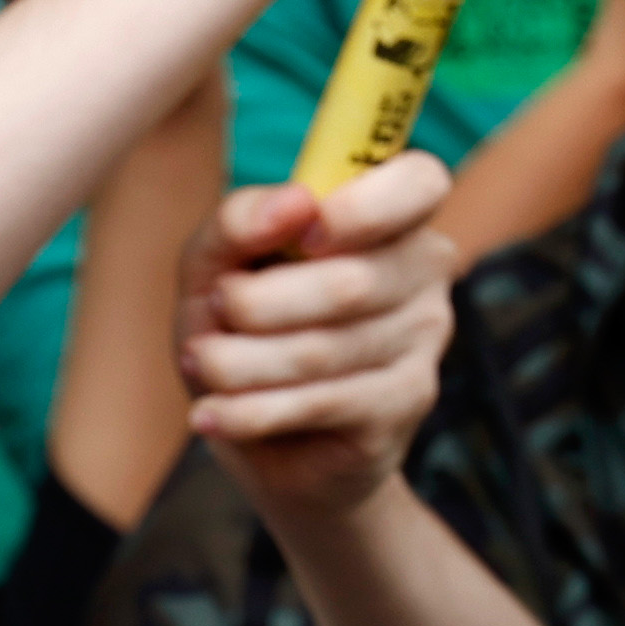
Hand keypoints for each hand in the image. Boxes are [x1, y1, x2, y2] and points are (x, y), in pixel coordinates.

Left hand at [178, 150, 459, 523]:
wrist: (269, 443)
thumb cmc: (246, 331)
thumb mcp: (216, 268)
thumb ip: (238, 222)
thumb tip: (293, 202)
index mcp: (388, 216)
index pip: (419, 182)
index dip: (365, 206)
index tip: (305, 232)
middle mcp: (423, 271)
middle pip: (348, 281)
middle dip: (254, 304)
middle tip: (215, 311)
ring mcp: (425, 339)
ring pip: (324, 349)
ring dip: (236, 362)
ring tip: (200, 364)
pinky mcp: (406, 403)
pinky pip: (321, 403)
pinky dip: (248, 410)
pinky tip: (210, 414)